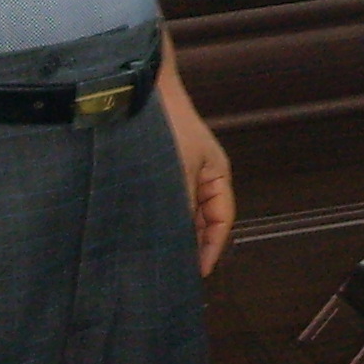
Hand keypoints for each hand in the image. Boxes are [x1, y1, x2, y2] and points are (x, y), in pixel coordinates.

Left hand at [154, 61, 234, 275]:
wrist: (141, 90)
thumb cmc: (167, 125)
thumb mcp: (178, 170)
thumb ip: (181, 205)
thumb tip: (178, 239)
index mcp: (216, 176)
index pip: (221, 221)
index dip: (211, 249)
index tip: (197, 273)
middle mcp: (200, 177)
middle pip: (202, 220)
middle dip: (191, 245)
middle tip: (173, 272)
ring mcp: (180, 173)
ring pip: (182, 212)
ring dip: (172, 231)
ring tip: (157, 257)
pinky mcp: (158, 170)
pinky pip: (165, 201)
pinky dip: (158, 217)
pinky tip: (142, 231)